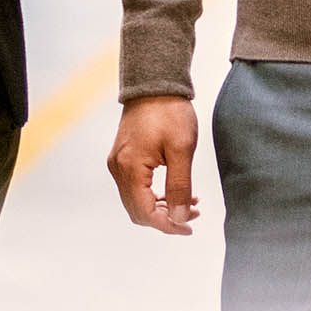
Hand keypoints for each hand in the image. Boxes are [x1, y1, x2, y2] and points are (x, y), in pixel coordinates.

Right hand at [107, 97, 199, 234]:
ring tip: (190, 203)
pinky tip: (176, 190)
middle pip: (138, 210)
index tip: (188, 226)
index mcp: (131, 169)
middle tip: (192, 214)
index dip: (167, 225)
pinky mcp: (123, 157)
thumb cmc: (170, 112)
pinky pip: (136, 187)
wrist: (156, 84)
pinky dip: (155, 194)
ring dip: (161, 206)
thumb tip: (178, 218)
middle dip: (165, 218)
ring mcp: (118, 163)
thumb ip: (180, 186)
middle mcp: (118, 169)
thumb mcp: (182, 150)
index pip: (145, 212)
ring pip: (136, 200)